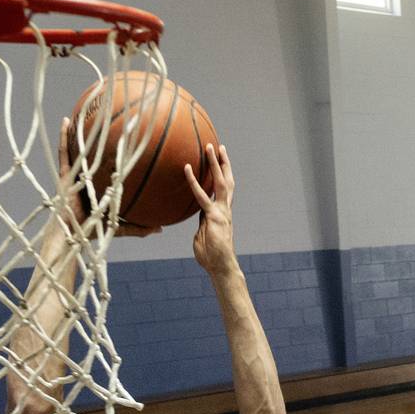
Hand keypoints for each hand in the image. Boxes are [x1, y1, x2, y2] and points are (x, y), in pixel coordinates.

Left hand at [187, 140, 236, 274]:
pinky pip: (202, 195)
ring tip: (210, 146)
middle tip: (218, 146)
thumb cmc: (210, 255)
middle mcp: (224, 209)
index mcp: (222, 212)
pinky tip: (187, 168)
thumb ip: (201, 221)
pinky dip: (194, 180)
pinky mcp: (213, 217)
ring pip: (221, 182)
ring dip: (215, 163)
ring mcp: (221, 212)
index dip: (222, 174)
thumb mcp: (202, 234)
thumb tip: (198, 214)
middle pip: (227, 180)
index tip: (219, 160)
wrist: (220, 266)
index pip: (223, 189)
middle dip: (223, 163)